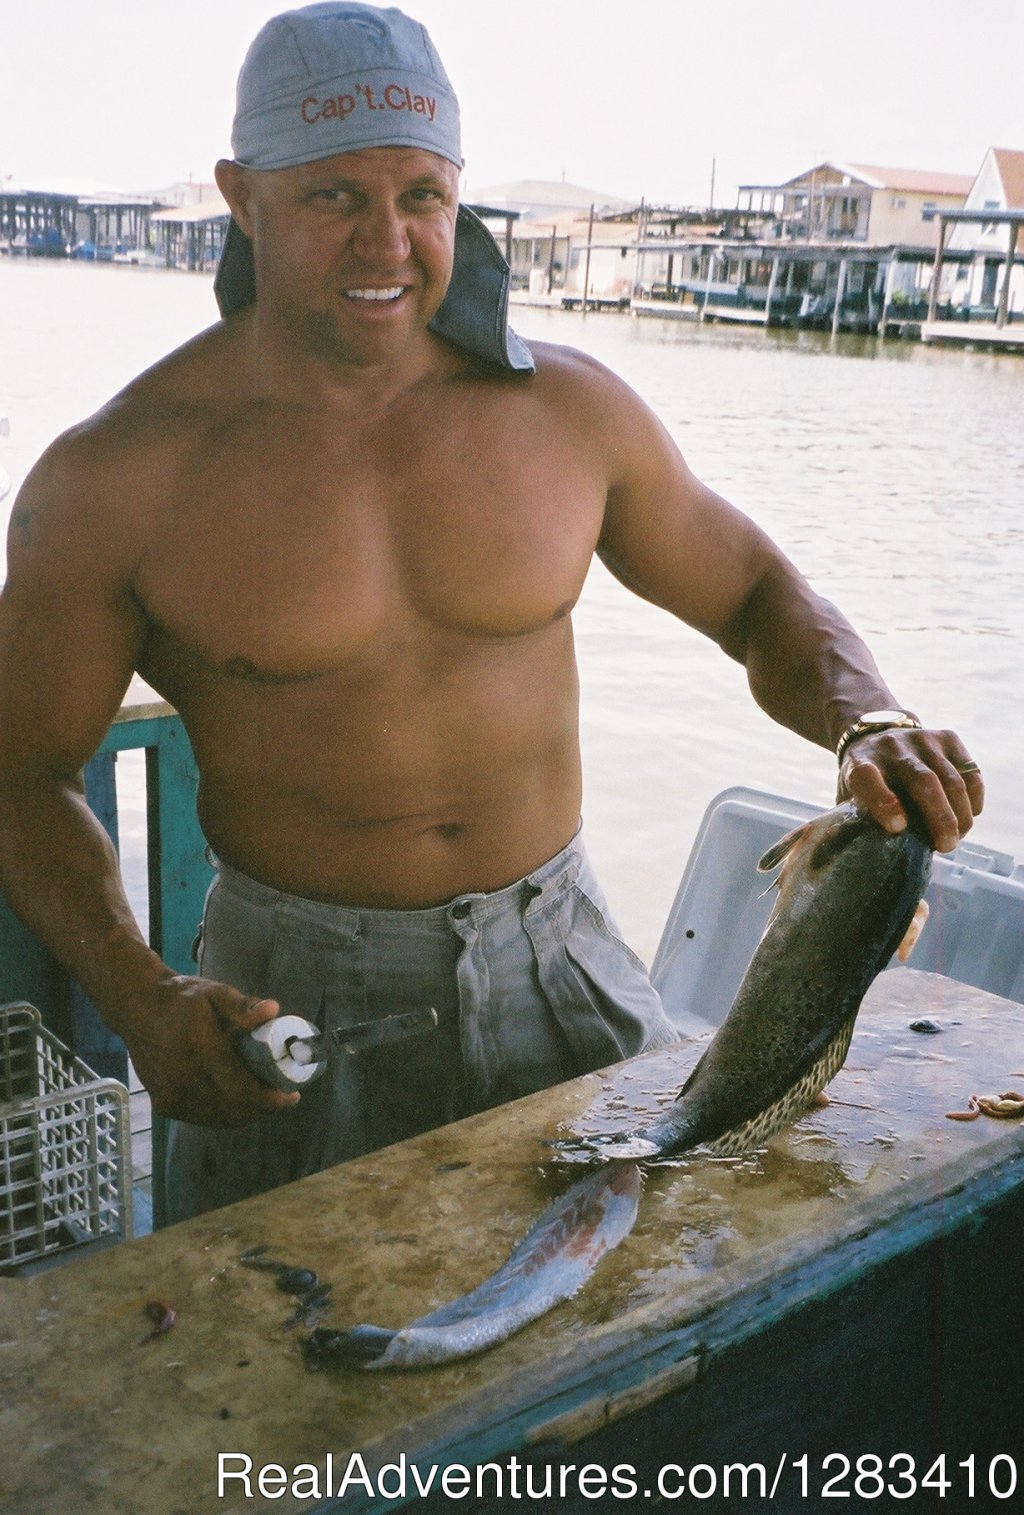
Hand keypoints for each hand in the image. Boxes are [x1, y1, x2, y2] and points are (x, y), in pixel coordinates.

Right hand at [118, 975, 300, 1126]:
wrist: (137, 1008)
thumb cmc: (182, 998)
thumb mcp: (214, 993)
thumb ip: (243, 1006)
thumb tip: (274, 1010)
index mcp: (200, 1048)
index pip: (241, 1089)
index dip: (270, 1099)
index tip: (291, 1096)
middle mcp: (183, 1077)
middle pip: (234, 1109)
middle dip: (263, 1108)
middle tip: (281, 1097)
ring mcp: (171, 1095)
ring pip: (220, 1118)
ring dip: (246, 1113)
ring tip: (264, 1099)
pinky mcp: (164, 1104)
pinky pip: (203, 1117)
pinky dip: (225, 1114)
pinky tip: (237, 1101)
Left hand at [837, 726, 983, 852]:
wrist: (877, 735)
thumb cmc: (866, 780)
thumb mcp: (850, 798)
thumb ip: (857, 823)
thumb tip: (868, 862)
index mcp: (859, 764)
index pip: (866, 778)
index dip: (883, 802)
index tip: (897, 828)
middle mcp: (890, 747)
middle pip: (921, 780)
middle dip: (939, 818)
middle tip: (946, 847)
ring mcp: (921, 739)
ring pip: (950, 778)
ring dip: (959, 814)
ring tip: (956, 838)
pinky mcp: (947, 738)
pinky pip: (970, 771)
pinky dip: (974, 798)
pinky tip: (968, 816)